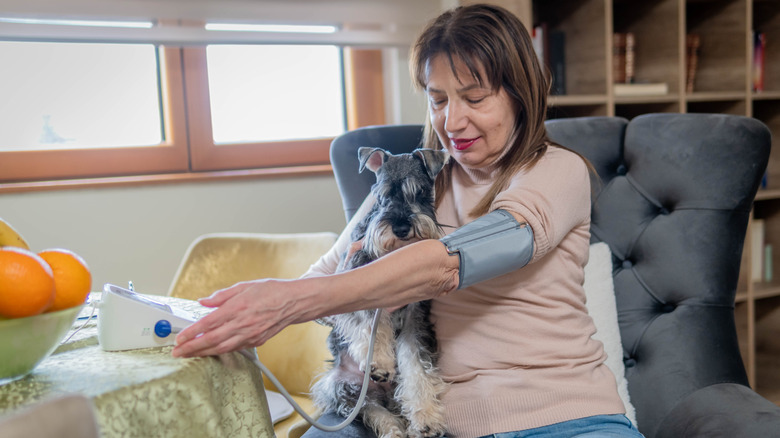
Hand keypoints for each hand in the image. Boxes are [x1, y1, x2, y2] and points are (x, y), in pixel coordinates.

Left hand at [171, 279, 299, 357]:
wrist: (294, 302)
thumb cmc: (271, 291)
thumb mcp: (244, 286)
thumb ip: (221, 296)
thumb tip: (203, 302)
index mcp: (237, 307)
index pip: (208, 323)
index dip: (191, 332)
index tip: (179, 337)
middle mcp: (243, 323)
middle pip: (211, 340)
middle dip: (191, 348)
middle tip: (177, 352)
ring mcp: (250, 334)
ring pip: (221, 348)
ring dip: (203, 353)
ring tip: (189, 355)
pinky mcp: (256, 341)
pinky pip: (234, 348)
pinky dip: (220, 351)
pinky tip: (211, 351)